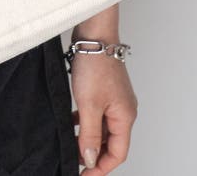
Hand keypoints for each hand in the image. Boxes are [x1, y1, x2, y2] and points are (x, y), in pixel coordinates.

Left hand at [69, 52, 137, 173]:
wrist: (94, 35)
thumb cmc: (95, 65)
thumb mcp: (89, 104)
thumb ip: (90, 134)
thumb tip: (90, 159)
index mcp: (125, 116)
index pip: (118, 153)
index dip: (101, 167)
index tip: (83, 175)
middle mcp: (123, 110)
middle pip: (112, 143)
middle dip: (94, 155)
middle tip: (75, 162)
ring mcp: (115, 99)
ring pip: (103, 128)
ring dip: (89, 138)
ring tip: (71, 144)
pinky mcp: (104, 90)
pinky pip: (97, 114)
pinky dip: (86, 122)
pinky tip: (71, 122)